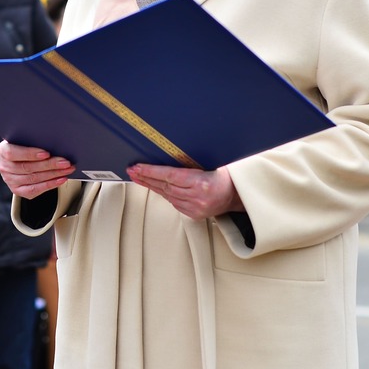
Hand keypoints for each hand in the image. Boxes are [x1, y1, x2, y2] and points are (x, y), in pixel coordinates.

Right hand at [0, 141, 75, 199]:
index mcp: (2, 150)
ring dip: (53, 174)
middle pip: (27, 167)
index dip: (29, 154)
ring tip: (67, 169)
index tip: (46, 153)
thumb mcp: (25, 138)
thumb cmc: (25, 144)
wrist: (20, 157)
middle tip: (65, 162)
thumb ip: (33, 139)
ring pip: (33, 179)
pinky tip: (61, 179)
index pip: (12, 153)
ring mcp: (10, 180)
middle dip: (49, 165)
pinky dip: (50, 184)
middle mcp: (4, 167)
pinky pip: (34, 190)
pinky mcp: (17, 190)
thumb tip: (53, 140)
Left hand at [127, 164, 243, 220]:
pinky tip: (154, 186)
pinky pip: (173, 202)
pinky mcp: (193, 214)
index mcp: (201, 183)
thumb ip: (189, 163)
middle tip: (132, 171)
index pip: (170, 176)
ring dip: (151, 186)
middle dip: (146, 178)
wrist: (236, 196)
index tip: (138, 167)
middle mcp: (197, 198)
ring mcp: (195, 208)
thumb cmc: (224, 176)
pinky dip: (163, 193)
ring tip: (138, 177)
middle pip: (165, 186)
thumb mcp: (209, 163)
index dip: (151, 171)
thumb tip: (166, 154)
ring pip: (166, 195)